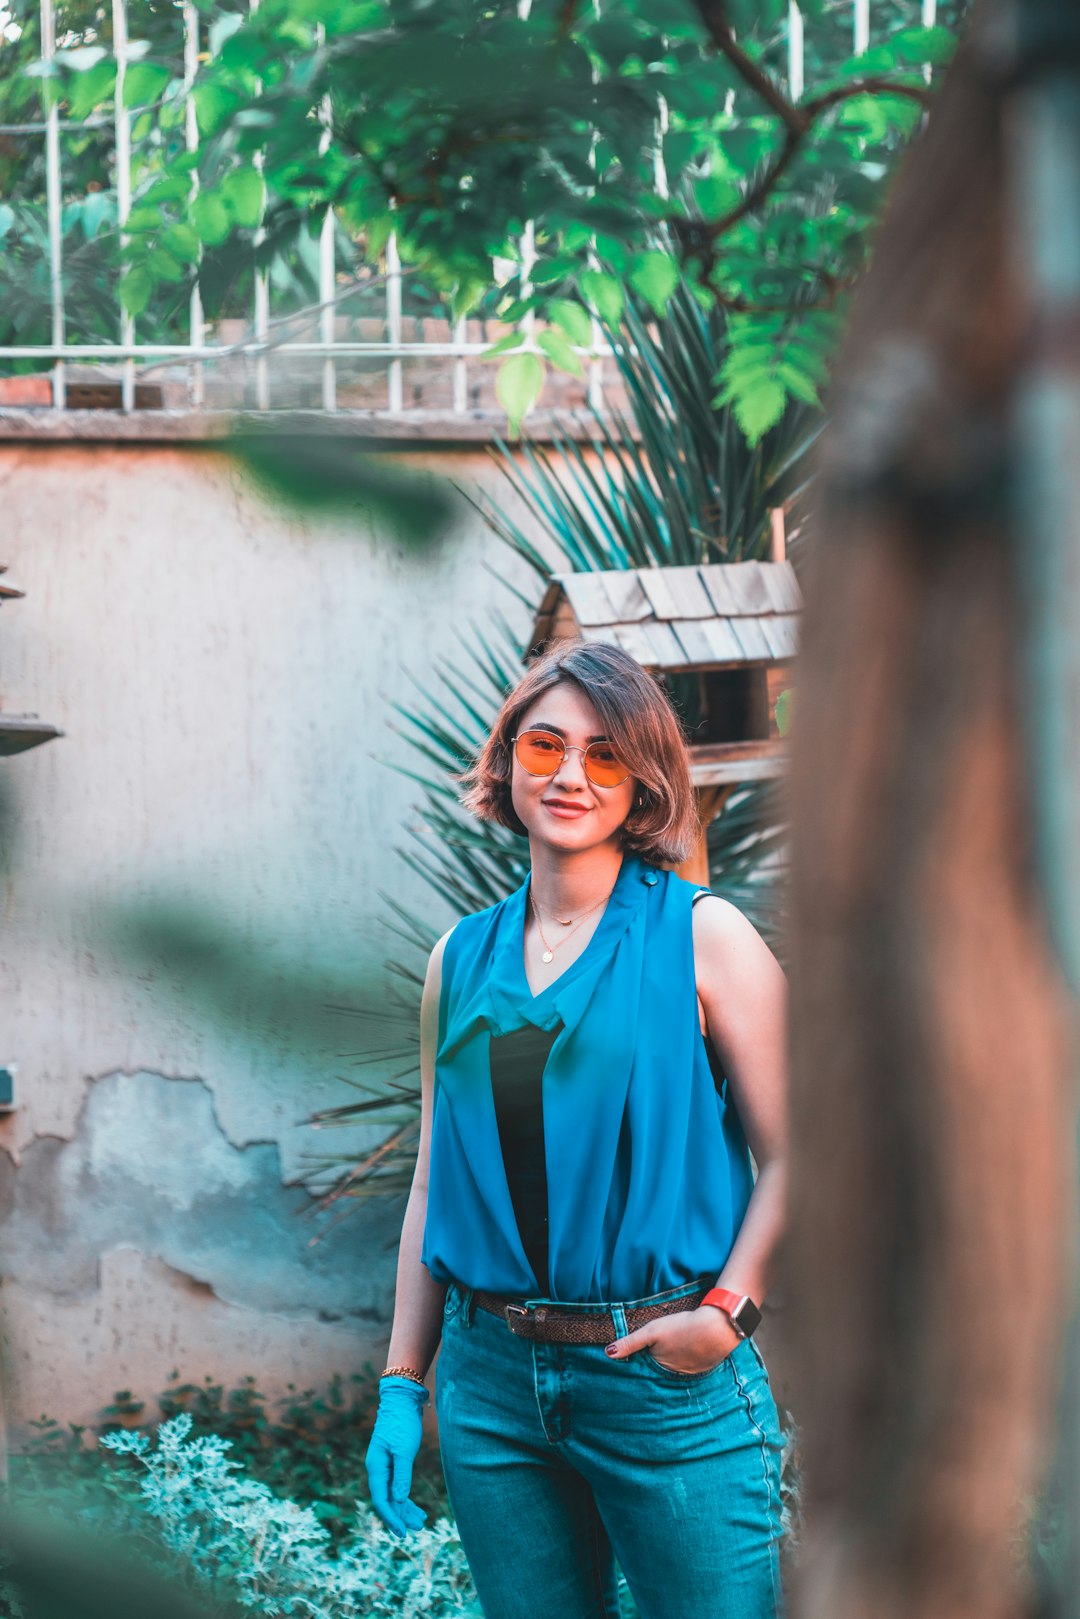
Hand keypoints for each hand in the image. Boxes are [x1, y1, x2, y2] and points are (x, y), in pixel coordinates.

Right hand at [365, 1376, 430, 1537]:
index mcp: (376, 1466)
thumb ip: (401, 1474)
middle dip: (401, 1516)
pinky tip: (416, 1508)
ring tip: (421, 1522)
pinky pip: (398, 1486)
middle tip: (417, 1529)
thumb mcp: (404, 1449)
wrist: (402, 1401)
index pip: (381, 1499)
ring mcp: (385, 1467)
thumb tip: (399, 1499)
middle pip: (387, 1500)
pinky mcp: (394, 1463)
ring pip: (393, 1495)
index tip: (402, 1532)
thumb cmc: (402, 1423)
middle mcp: (378, 1469)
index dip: (391, 1517)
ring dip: (405, 1509)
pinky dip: (406, 1497)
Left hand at [605, 1304, 742, 1375]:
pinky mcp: (704, 1367)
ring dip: (673, 1363)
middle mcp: (674, 1376)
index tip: (633, 1364)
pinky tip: (688, 1350)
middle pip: (660, 1371)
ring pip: (676, 1369)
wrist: (717, 1327)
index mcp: (659, 1369)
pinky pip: (691, 1366)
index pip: (645, 1371)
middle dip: (655, 1368)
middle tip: (655, 1355)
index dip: (640, 1366)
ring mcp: (691, 1373)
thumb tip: (608, 1353)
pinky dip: (688, 1360)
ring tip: (671, 1353)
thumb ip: (630, 1343)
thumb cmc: (682, 1327)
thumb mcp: (652, 1331)